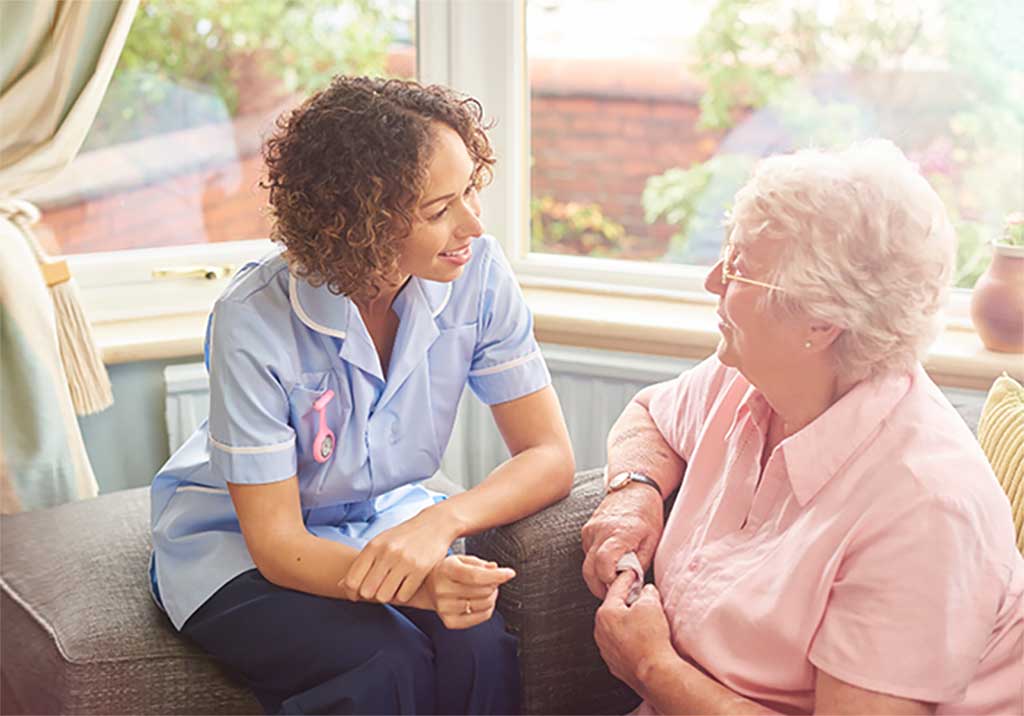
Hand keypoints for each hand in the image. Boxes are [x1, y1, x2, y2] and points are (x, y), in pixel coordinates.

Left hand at [341, 507, 457, 602]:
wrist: (435, 524)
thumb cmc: (403, 536)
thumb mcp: (380, 543)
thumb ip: (361, 563)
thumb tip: (341, 585)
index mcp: (373, 546)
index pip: (352, 580)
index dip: (351, 593)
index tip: (356, 596)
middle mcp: (387, 553)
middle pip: (367, 591)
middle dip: (370, 594)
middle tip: (377, 589)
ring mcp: (404, 561)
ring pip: (384, 596)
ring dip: (387, 596)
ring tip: (393, 587)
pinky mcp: (421, 569)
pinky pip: (404, 595)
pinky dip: (403, 594)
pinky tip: (406, 585)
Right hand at [426, 554, 515, 628]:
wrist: (426, 587)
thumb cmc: (447, 571)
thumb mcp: (461, 559)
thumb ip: (479, 563)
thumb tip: (495, 569)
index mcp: (446, 569)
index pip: (475, 575)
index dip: (496, 576)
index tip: (510, 573)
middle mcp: (442, 590)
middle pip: (482, 591)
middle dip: (494, 584)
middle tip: (492, 580)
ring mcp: (444, 608)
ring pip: (484, 604)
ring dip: (492, 596)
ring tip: (486, 590)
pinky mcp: (449, 622)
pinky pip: (480, 618)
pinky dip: (488, 609)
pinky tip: (482, 601)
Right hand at [581, 487, 663, 597]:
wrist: (634, 488)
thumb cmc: (647, 513)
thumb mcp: (653, 540)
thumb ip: (640, 563)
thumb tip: (631, 584)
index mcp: (620, 533)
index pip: (604, 564)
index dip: (609, 581)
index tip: (620, 587)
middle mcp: (600, 531)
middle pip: (589, 570)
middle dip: (599, 587)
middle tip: (613, 594)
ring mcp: (590, 530)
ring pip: (586, 563)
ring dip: (596, 575)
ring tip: (613, 578)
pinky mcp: (586, 530)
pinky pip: (587, 553)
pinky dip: (595, 562)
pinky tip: (609, 562)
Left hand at [594, 571, 674, 693]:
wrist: (654, 672)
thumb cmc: (650, 640)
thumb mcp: (651, 606)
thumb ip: (647, 593)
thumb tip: (647, 592)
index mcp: (605, 613)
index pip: (616, 589)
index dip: (627, 579)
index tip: (631, 574)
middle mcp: (601, 631)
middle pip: (614, 609)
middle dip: (627, 602)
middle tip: (642, 599)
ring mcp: (606, 649)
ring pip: (616, 628)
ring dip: (628, 623)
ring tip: (644, 623)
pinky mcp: (614, 663)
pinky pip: (620, 644)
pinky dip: (629, 639)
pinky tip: (642, 640)